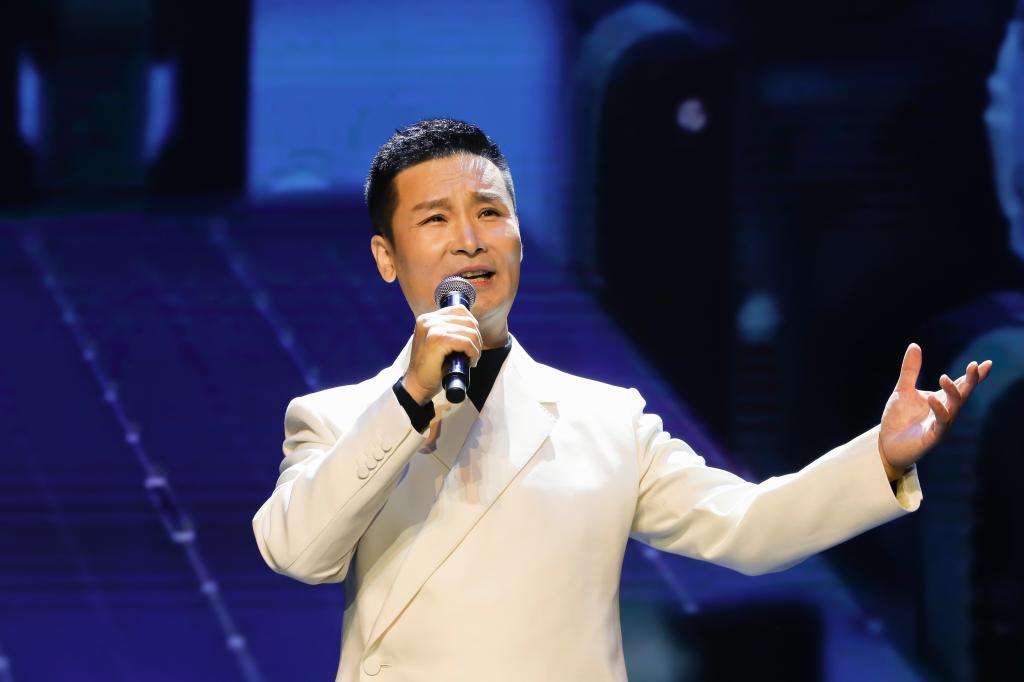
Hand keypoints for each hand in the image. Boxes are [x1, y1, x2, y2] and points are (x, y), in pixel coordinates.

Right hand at [402, 305, 481, 404]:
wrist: (417, 385)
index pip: (459, 310)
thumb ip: (448, 330)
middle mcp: (428, 320)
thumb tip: (472, 326)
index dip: (471, 325)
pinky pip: (466, 342)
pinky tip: (470, 361)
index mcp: (427, 318)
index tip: (472, 341)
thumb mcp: (436, 342)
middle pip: (467, 320)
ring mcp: (432, 329)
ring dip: (476, 347)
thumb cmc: (430, 367)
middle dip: (476, 338)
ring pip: (469, 331)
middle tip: (473, 353)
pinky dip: (473, 352)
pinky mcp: (437, 340)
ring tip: (471, 358)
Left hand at [878, 343, 992, 480]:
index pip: (961, 386)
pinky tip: (932, 398)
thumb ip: (910, 370)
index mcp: (941, 400)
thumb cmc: (898, 418)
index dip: (973, 376)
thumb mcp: (902, 390)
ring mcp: (940, 425)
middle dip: (970, 381)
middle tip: (974, 366)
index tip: (986, 363)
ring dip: (953, 393)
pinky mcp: (932, 438)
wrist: (886, 444)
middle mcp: (945, 412)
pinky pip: (940, 424)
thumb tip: (915, 345)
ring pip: (954, 409)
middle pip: (962, 395)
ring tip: (944, 378)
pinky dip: (938, 410)